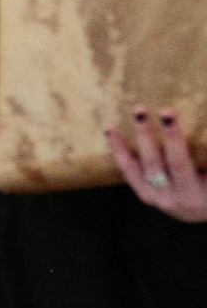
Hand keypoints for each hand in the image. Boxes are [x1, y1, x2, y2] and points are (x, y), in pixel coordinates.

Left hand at [107, 107, 206, 222]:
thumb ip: (204, 153)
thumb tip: (199, 129)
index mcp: (193, 194)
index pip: (179, 162)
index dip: (172, 137)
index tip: (167, 112)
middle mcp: (171, 199)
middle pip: (153, 163)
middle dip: (145, 135)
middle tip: (139, 109)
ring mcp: (154, 198)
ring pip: (133, 169)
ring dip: (121, 144)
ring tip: (111, 125)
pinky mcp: (144, 194)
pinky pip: (127, 171)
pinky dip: (118, 151)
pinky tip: (110, 131)